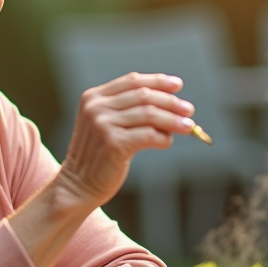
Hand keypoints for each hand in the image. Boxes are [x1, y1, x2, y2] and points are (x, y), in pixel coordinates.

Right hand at [58, 72, 193, 208]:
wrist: (79, 185)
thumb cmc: (99, 155)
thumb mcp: (107, 125)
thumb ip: (129, 111)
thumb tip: (171, 105)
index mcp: (93, 97)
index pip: (132, 81)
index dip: (157, 81)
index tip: (177, 85)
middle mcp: (96, 107)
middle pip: (143, 95)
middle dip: (170, 101)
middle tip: (188, 109)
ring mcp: (103, 125)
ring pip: (148, 114)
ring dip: (172, 120)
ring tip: (188, 126)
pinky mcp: (113, 144)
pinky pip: (148, 135)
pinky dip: (162, 138)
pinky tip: (167, 142)